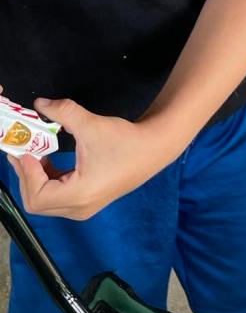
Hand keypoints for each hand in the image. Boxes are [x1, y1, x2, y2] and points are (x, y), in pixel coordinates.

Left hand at [7, 98, 181, 219]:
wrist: (155, 148)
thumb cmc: (125, 140)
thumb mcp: (91, 124)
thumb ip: (63, 112)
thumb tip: (40, 104)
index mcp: (79, 195)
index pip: (36, 196)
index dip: (26, 173)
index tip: (26, 149)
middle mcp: (78, 209)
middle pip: (37, 202)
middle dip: (27, 176)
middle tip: (24, 151)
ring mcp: (83, 208)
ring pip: (45, 202)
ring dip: (36, 179)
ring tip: (35, 154)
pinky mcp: (87, 202)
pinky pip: (57, 198)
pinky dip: (48, 181)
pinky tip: (50, 162)